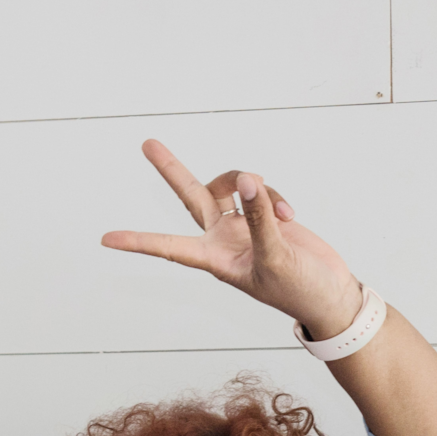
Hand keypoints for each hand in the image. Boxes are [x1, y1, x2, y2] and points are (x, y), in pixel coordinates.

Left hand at [98, 139, 367, 337]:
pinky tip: (291, 216)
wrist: (329, 293)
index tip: (106, 239)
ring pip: (232, 185)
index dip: (138, 241)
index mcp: (214, 259)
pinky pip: (260, 190)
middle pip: (191, 195)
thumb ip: (260, 218)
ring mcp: (241, 224)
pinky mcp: (263, 214)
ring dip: (253, 187)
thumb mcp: (276, 258)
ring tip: (283, 212)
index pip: (168, 247)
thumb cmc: (299, 290)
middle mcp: (221, 238)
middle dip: (171, 169)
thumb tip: (247, 181)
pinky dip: (275, 197)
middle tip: (147, 143)